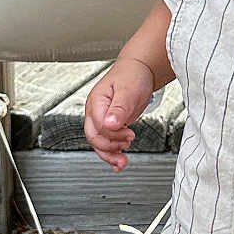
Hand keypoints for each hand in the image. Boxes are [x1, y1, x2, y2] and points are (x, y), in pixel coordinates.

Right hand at [83, 57, 157, 171]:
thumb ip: (119, 108)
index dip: (113, 134)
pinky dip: (111, 154)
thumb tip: (110, 124)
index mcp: (96, 101)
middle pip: (94, 137)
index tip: (129, 134)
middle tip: (126, 146)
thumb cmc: (133, 75)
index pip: (99, 125)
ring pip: (98, 143)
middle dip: (109, 147)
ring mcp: (101, 118)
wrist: (139, 70)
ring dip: (110, 154)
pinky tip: (118, 162)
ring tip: (123, 162)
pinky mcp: (110, 124)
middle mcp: (95, 111)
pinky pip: (106, 142)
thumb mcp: (128, 90)